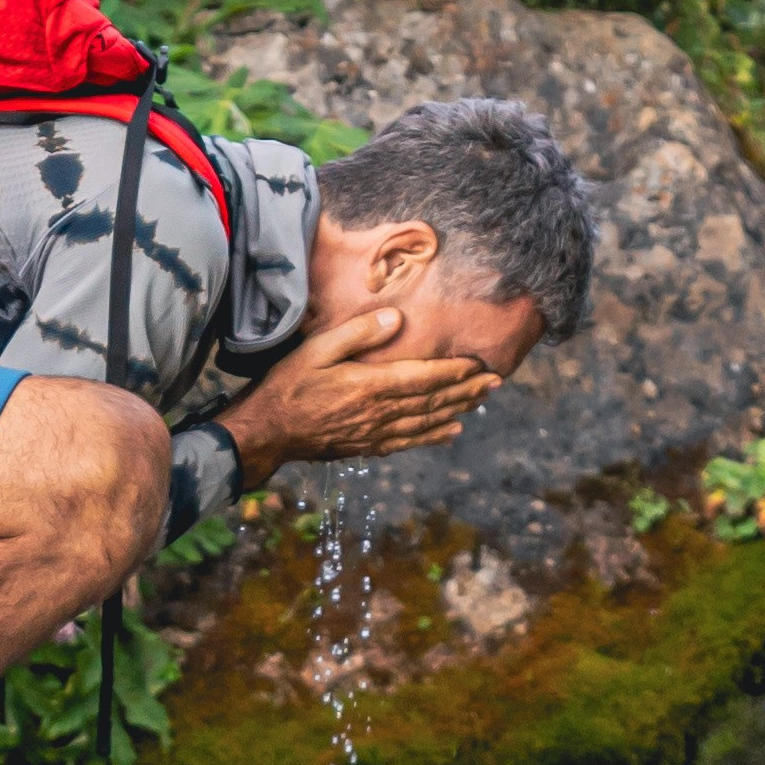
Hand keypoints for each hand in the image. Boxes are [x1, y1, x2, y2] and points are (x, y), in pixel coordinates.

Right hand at [216, 309, 497, 489]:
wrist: (267, 433)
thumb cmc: (287, 386)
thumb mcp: (316, 349)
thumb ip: (358, 333)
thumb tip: (398, 318)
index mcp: (371, 386)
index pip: (425, 377)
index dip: (456, 371)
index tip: (480, 362)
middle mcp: (380, 413)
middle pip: (434, 401)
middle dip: (468, 391)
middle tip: (496, 381)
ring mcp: (375, 434)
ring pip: (427, 422)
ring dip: (457, 411)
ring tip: (482, 401)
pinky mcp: (366, 446)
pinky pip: (409, 442)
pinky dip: (433, 436)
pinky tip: (449, 432)